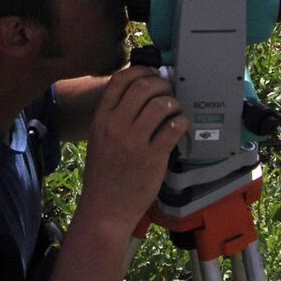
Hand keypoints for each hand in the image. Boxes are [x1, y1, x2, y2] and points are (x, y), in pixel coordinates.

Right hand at [75, 65, 185, 233]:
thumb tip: (140, 94)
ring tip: (175, 112)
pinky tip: (180, 127)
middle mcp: (116, 125)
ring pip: (161, 104)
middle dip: (162, 85)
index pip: (120, 80)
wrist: (105, 210)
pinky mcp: (153, 157)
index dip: (140, 70)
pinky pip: (174, 127)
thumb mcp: (99, 139)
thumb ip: (114, 117)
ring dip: (174, 104)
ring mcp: (134, 141)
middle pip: (144, 87)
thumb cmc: (103, 176)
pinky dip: (181, 122)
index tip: (151, 74)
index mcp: (101, 119)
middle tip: (168, 94)